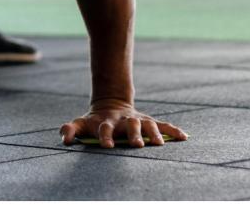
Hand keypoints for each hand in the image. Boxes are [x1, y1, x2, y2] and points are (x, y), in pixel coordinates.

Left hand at [59, 99, 187, 148]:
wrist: (111, 104)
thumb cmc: (94, 120)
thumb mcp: (81, 123)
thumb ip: (70, 129)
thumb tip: (64, 139)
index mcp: (107, 122)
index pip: (105, 128)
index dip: (105, 136)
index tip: (107, 146)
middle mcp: (124, 121)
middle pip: (131, 126)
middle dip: (134, 134)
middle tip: (137, 145)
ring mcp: (138, 120)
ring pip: (148, 124)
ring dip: (154, 133)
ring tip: (160, 144)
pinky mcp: (148, 122)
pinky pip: (163, 125)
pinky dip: (173, 130)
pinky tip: (184, 137)